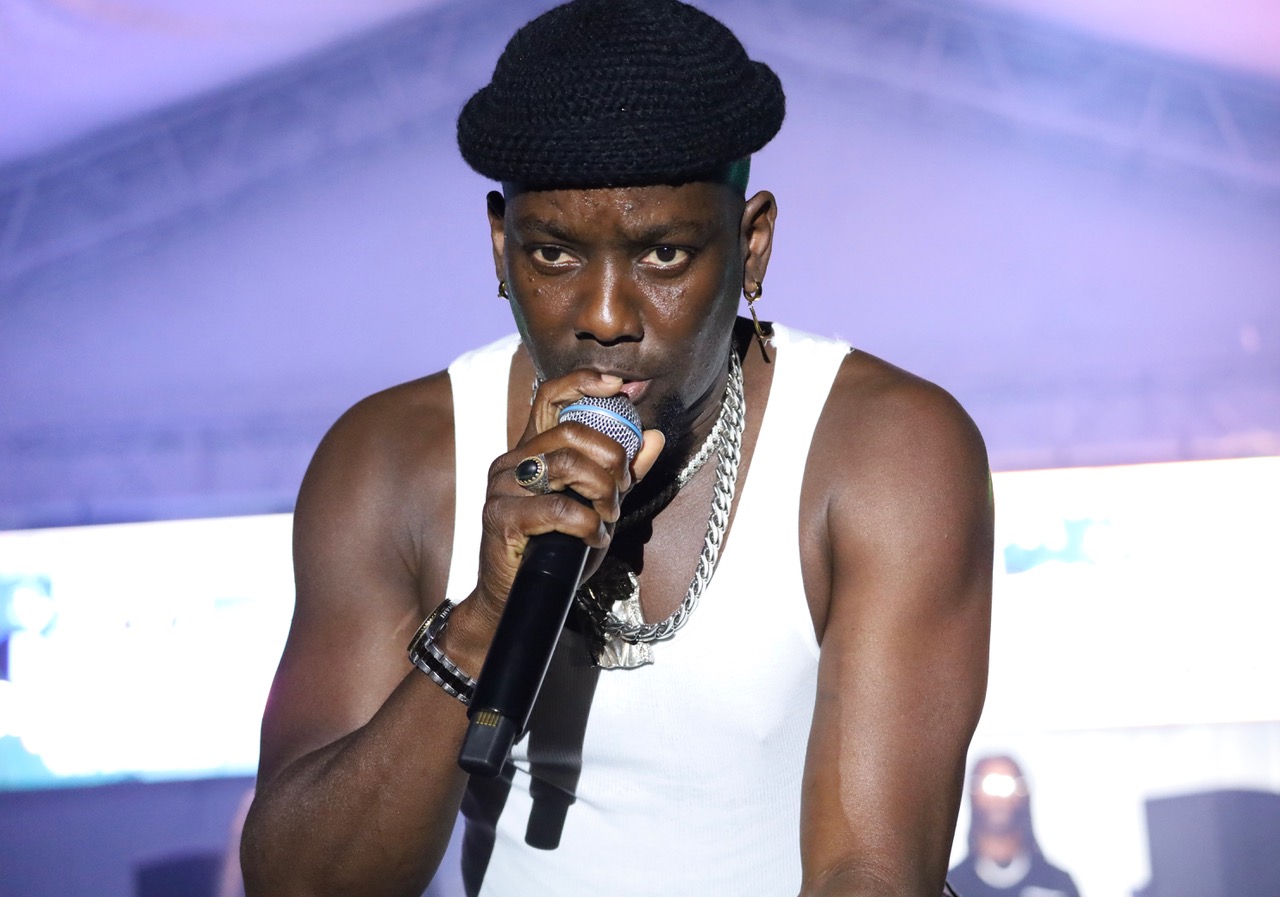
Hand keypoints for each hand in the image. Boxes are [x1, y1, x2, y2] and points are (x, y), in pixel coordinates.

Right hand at [471, 370, 664, 628]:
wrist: (522, 599)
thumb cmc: (559, 550)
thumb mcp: (599, 505)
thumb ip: (623, 472)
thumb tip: (654, 437)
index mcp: (533, 449)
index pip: (552, 396)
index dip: (585, 382)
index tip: (621, 386)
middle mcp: (513, 461)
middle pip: (571, 432)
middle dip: (611, 458)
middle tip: (622, 490)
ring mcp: (502, 488)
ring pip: (566, 464)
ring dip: (602, 491)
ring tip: (608, 517)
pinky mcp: (500, 518)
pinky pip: (557, 508)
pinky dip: (587, 524)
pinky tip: (594, 538)